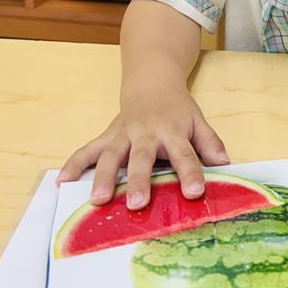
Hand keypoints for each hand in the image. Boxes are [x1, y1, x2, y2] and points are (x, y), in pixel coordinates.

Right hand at [56, 87, 228, 209]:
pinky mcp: (106, 136)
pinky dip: (74, 165)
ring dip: (104, 177)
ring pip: (111, 155)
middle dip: (139, 180)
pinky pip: (87, 150)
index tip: (196, 193)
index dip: (190, 173)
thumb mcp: (198, 121)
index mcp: (172, 131)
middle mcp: (146, 133)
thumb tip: (226, 165)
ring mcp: (123, 134)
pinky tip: (62, 182)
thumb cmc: (177, 110)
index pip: (184, 154)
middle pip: (142, 157)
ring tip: (98, 200)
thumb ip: (210, 143)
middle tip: (138, 204)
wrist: (152, 82)